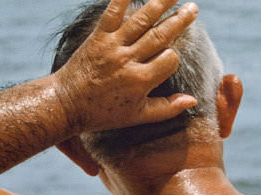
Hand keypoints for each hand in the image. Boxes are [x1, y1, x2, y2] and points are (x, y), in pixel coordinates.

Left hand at [55, 0, 199, 134]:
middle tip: (194, 8)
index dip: (174, 57)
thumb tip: (193, 98)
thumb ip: (167, 108)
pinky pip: (112, 12)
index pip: (170, 59)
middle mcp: (128, 61)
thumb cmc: (104, 113)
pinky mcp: (98, 36)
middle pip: (160, 35)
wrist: (67, 104)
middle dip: (179, 20)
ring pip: (141, 20)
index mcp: (140, 81)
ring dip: (160, 3)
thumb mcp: (138, 117)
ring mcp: (112, 46)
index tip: (170, 58)